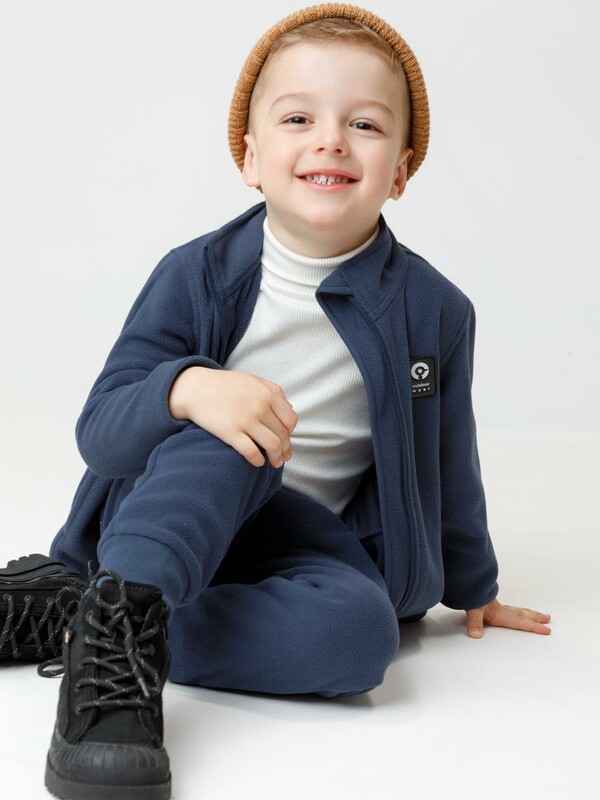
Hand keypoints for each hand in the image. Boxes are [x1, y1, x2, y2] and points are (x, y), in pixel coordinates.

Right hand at [168, 366, 297, 468]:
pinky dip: (258, 460)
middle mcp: (259, 406)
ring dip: (277, 458)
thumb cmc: (224, 385)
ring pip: (272, 445)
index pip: (290, 420)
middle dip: (285, 449)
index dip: (290, 433)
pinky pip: (251, 452)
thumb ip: (273, 391)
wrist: (195, 388)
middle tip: (283, 457)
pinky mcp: (230, 432)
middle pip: (283, 434)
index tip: (285, 439)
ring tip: (275, 463)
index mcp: (267, 394)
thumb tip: (289, 408)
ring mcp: (245, 419)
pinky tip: (257, 462)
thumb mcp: (252, 380)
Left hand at [465, 598, 550, 637]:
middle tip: (548, 618)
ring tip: (536, 614)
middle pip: (521, 613)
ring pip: (515, 609)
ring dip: (526, 612)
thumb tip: (476, 634)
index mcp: (498, 613)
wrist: (463, 578)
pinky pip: (506, 607)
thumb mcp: (472, 608)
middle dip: (535, 617)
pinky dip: (513, 609)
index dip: (533, 627)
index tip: (547, 630)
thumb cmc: (469, 593)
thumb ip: (474, 621)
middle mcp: (499, 609)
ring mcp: (494, 604)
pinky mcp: (488, 601)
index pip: (520, 622)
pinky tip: (510, 610)